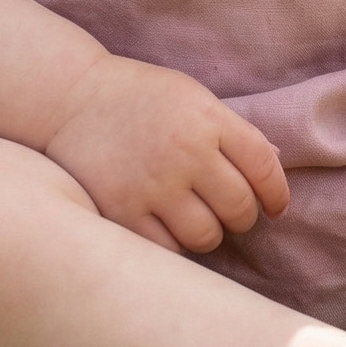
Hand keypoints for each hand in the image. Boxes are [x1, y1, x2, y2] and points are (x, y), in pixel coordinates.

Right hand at [42, 54, 288, 254]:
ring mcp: (153, 183)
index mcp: (208, 118)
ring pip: (206, 236)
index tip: (275, 207)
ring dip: (208, 233)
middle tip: (227, 212)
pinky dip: (172, 244)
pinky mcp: (121, 210)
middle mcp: (185, 151)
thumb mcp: (191, 97)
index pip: (264, 167)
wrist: (68, 97)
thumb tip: (275, 165)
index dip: (277, 195)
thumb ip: (231, 132)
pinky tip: (165, 226)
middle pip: (240, 208)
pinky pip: (166, 249)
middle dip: (241, 216)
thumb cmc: (138, 98)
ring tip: (194, 218)